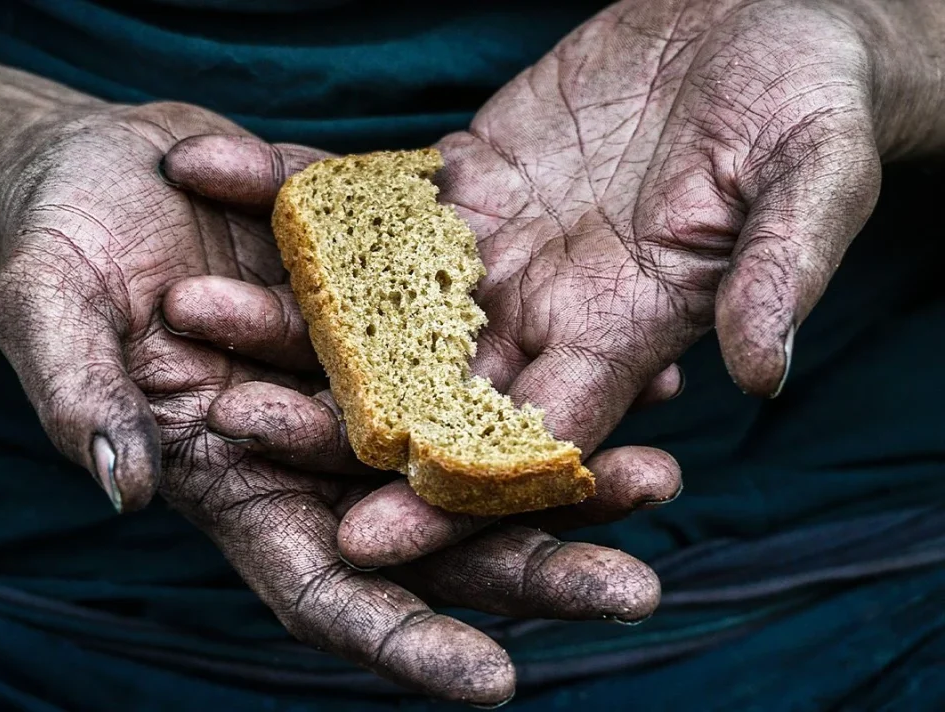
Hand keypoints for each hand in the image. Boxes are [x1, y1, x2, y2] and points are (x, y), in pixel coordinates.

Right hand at [0, 106, 666, 704]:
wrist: (109, 171)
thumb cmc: (60, 252)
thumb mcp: (48, 316)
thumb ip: (80, 402)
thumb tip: (124, 486)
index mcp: (239, 479)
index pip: (327, 586)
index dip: (405, 642)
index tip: (497, 685)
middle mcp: (318, 447)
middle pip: (433, 532)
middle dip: (531, 564)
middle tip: (635, 586)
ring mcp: (364, 382)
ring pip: (478, 446)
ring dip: (566, 467)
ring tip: (661, 470)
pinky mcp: (392, 313)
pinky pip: (481, 351)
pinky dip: (551, 364)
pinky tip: (637, 364)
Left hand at [155, 0, 944, 570]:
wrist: (769, 26)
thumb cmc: (812, 105)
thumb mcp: (814, 181)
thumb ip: (781, 273)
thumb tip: (763, 374)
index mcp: (628, 332)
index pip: (532, 438)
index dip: (454, 492)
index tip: (368, 537)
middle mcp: (546, 304)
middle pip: (427, 381)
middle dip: (329, 409)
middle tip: (228, 420)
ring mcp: (496, 242)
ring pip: (376, 293)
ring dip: (283, 303)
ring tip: (185, 305)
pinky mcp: (466, 175)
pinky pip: (367, 193)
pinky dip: (293, 185)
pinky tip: (210, 168)